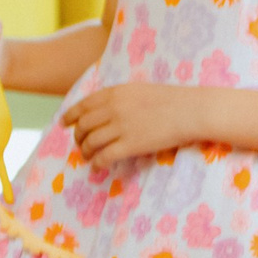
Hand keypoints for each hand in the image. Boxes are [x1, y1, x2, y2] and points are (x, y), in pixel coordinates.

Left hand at [60, 82, 200, 162]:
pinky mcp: (129, 145)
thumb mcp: (139, 90)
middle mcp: (113, 109)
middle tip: (80, 143)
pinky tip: (97, 167)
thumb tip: (100, 111)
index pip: (82, 106)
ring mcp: (120, 127)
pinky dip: (96, 164)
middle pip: (83, 126)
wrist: (193, 110)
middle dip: (78, 136)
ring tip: (88, 156)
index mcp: (115, 93)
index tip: (64, 123)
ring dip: (85, 151)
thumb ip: (118, 99)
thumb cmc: (171, 100)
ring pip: (89, 143)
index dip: (70, 116)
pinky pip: (103, 157)